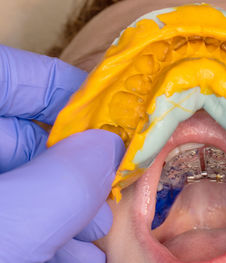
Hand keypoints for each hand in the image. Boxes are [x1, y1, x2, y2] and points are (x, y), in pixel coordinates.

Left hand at [0, 45, 124, 262]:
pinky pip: (13, 212)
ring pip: (23, 179)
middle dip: (77, 166)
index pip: (11, 75)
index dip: (68, 90)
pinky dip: (45, 230)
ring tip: (98, 235)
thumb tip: (109, 149)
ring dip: (68, 207)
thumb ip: (62, 182)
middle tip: (110, 193)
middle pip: (25, 135)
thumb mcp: (8, 225)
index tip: (112, 118)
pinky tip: (73, 252)